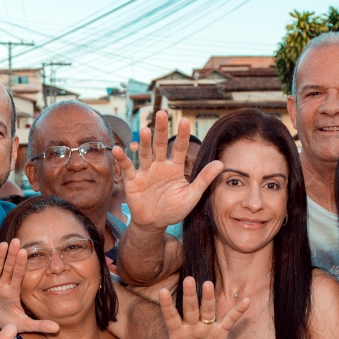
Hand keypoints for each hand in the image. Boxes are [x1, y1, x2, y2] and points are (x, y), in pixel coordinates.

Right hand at [0, 240, 59, 334]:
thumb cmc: (11, 323)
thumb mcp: (25, 325)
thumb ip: (40, 325)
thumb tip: (57, 328)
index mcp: (14, 291)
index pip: (18, 275)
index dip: (21, 264)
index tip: (25, 251)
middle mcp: (5, 285)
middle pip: (8, 268)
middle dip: (11, 255)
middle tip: (16, 240)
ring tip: (3, 244)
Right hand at [113, 110, 222, 229]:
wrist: (154, 224)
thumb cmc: (174, 210)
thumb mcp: (192, 196)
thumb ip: (204, 179)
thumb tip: (220, 163)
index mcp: (174, 168)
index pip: (179, 148)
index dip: (182, 135)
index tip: (184, 120)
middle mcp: (159, 166)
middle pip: (160, 144)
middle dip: (161, 130)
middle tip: (162, 114)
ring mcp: (145, 171)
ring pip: (145, 153)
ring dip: (144, 142)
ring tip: (146, 130)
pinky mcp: (132, 180)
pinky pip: (127, 167)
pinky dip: (122, 159)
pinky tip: (118, 150)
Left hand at [133, 277, 249, 338]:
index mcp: (177, 330)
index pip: (171, 316)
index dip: (167, 305)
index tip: (163, 291)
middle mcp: (191, 324)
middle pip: (190, 308)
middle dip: (189, 296)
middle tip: (188, 279)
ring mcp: (206, 326)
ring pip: (207, 310)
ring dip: (208, 298)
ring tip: (208, 284)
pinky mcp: (220, 332)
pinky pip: (229, 320)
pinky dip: (238, 312)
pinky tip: (246, 301)